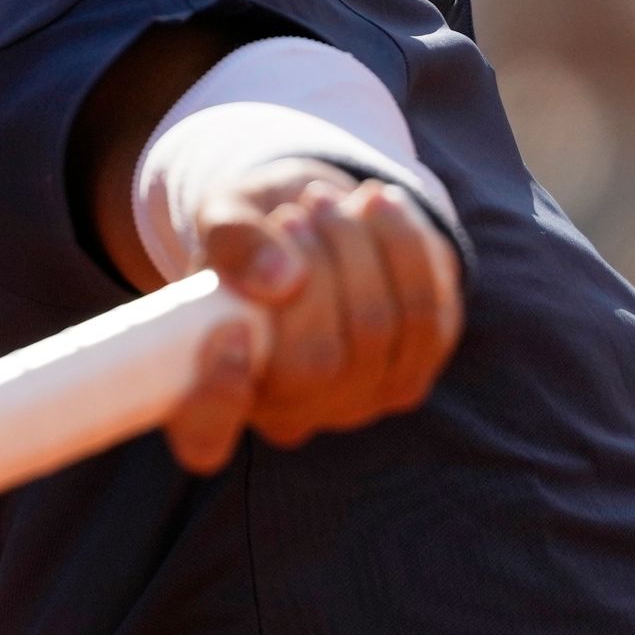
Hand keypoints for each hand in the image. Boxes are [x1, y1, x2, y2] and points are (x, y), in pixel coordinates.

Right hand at [163, 162, 462, 473]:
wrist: (314, 226)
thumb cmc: (252, 235)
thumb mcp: (224, 219)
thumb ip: (234, 241)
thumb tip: (282, 280)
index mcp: (215, 395)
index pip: (206, 434)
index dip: (216, 397)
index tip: (231, 328)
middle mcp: (287, 415)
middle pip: (316, 362)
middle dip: (317, 267)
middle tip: (297, 210)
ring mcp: (354, 404)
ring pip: (377, 330)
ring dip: (360, 249)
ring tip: (329, 200)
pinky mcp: (410, 374)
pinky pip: (428, 315)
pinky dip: (406, 248)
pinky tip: (375, 204)